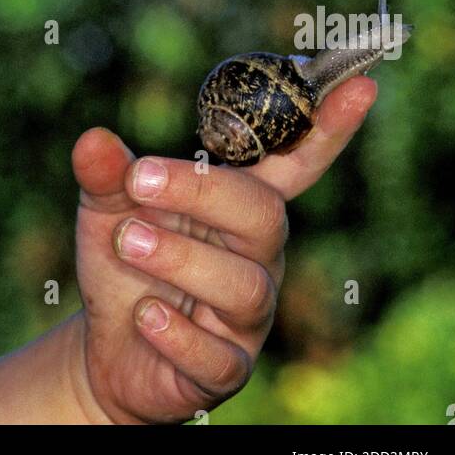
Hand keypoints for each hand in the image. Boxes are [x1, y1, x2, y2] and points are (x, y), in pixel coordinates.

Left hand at [70, 76, 376, 423]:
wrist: (105, 346)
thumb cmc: (125, 260)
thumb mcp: (108, 208)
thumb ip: (108, 173)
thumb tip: (93, 139)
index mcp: (240, 205)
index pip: (296, 162)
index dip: (330, 127)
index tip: (361, 85)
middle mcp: (258, 257)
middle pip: (264, 215)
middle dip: (202, 192)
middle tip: (138, 179)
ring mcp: (247, 317)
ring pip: (244, 284)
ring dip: (179, 257)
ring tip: (124, 240)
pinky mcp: (225, 369)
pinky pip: (217, 354)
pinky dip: (176, 331)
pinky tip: (143, 314)